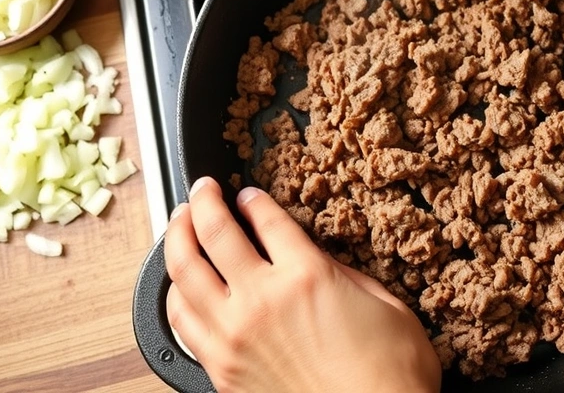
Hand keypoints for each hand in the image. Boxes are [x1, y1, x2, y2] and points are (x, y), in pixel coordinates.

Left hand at [164, 177, 440, 392]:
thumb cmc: (390, 376)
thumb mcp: (385, 306)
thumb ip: (345, 276)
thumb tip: (317, 262)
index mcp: (307, 276)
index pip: (265, 219)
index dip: (253, 200)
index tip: (248, 194)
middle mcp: (262, 299)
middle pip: (214, 232)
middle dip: (203, 202)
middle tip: (201, 190)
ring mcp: (234, 335)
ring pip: (184, 272)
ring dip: (176, 238)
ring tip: (179, 224)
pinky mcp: (221, 368)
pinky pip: (181, 321)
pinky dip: (173, 294)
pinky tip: (177, 284)